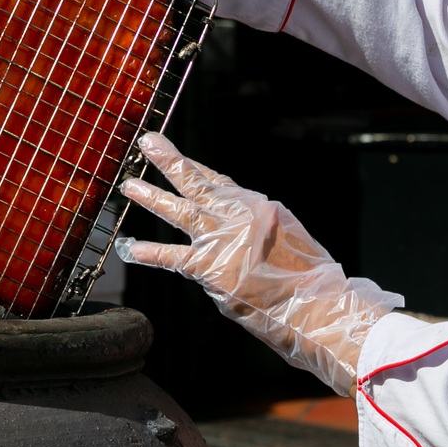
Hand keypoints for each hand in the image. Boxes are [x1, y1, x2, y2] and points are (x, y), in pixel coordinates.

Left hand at [115, 133, 402, 395]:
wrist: (318, 304)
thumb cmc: (310, 279)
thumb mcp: (290, 239)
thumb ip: (261, 229)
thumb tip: (241, 233)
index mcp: (260, 207)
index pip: (220, 183)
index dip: (196, 168)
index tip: (177, 156)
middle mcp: (240, 216)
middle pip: (199, 183)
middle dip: (172, 162)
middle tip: (147, 142)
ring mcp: (225, 240)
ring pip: (182, 211)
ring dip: (154, 197)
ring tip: (129, 184)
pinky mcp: (213, 268)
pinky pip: (175, 258)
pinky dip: (152, 253)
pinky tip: (130, 246)